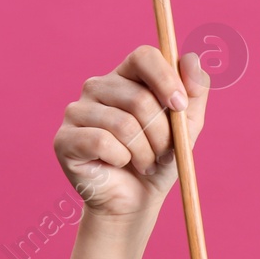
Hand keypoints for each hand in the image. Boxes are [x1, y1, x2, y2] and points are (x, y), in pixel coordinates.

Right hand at [53, 45, 211, 220]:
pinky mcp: (64, 138)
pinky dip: (121, 159)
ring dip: (145, 152)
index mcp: (126, 77)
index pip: (144, 56)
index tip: (180, 107)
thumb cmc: (159, 161)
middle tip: (163, 154)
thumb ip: (195, 92)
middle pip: (139, 98)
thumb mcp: (187, 127)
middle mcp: (97, 87)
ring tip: (145, 164)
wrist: (134, 202)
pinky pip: (102, 142)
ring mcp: (76, 111)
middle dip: (162, 134)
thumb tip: (192, 58)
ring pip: (124, 124)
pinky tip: (119, 165)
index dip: (166, 79)